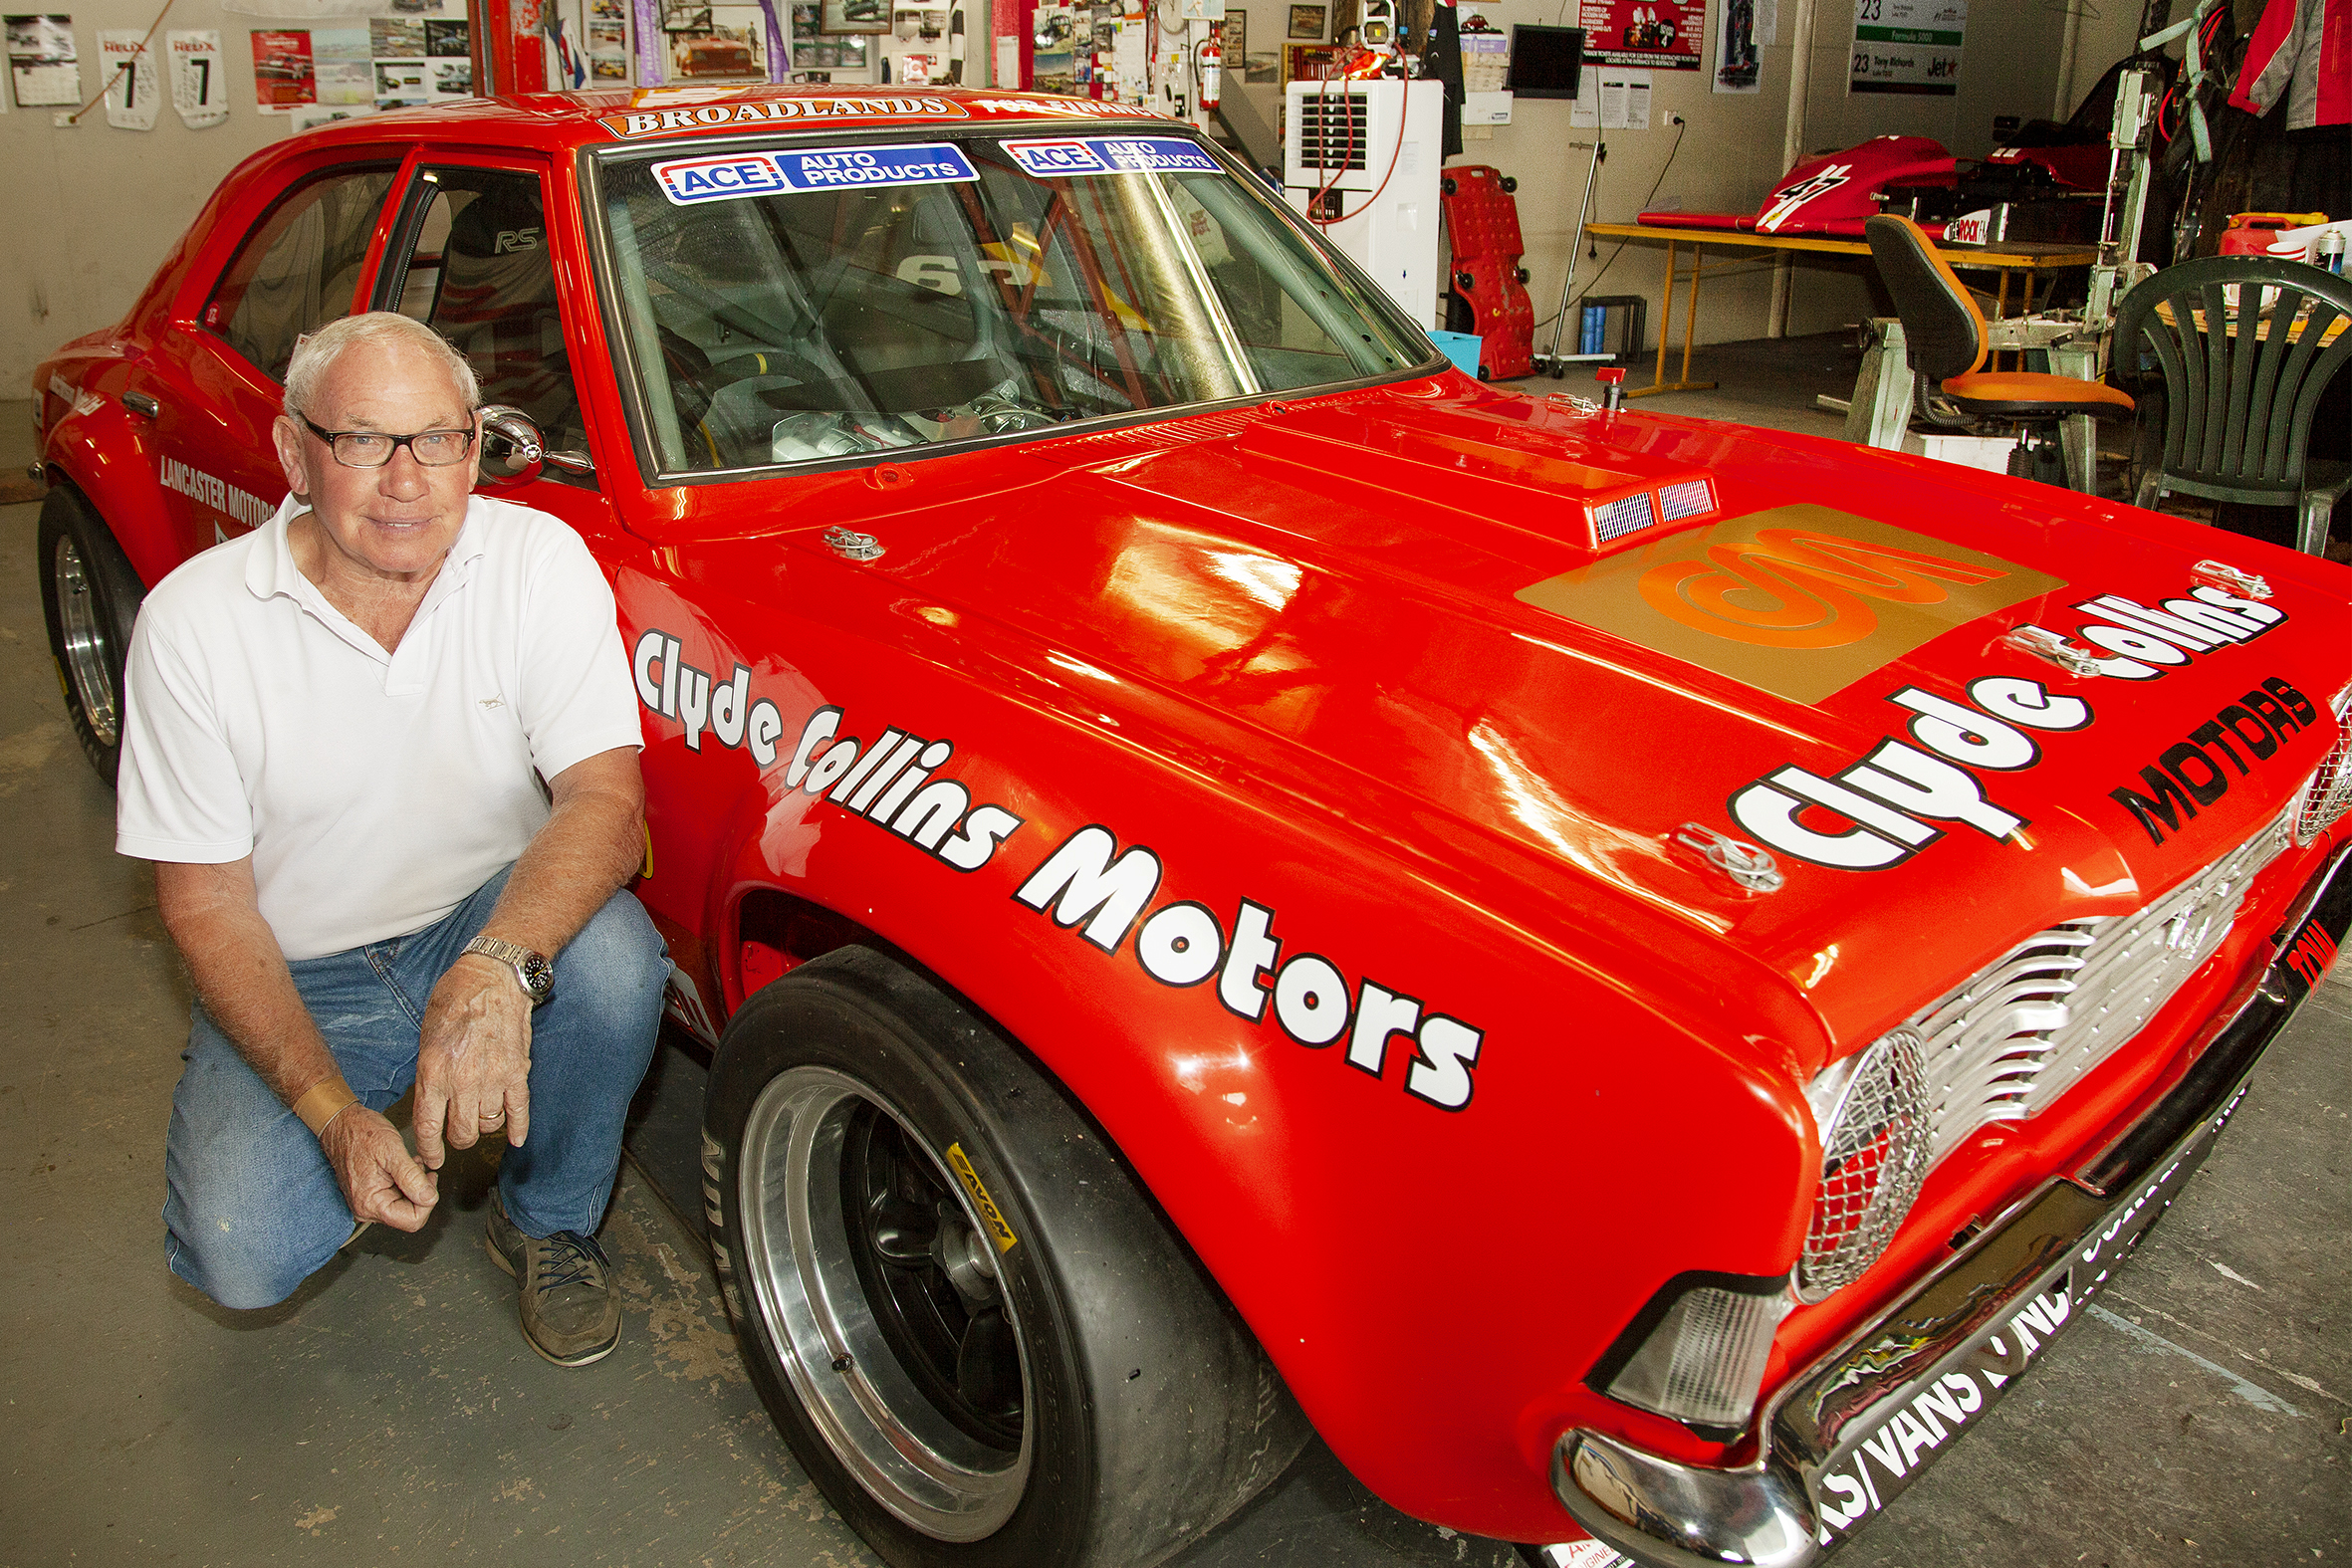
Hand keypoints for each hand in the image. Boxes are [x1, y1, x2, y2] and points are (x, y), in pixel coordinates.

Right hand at [318, 1104, 439, 1230]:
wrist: (340, 1123)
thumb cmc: (360, 1133)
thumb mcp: (392, 1151)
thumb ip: (411, 1177)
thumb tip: (429, 1198)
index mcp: (370, 1203)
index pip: (412, 1221)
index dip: (427, 1201)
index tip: (429, 1179)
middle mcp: (366, 1209)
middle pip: (409, 1215)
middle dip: (420, 1190)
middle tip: (419, 1167)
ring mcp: (367, 1202)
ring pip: (405, 1205)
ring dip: (414, 1184)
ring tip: (410, 1163)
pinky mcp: (370, 1194)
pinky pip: (396, 1196)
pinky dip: (406, 1181)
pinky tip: (405, 1166)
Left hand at [414, 953, 534, 1168]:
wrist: (493, 977)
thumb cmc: (454, 1000)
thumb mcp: (426, 1037)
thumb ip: (429, 1074)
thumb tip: (433, 1103)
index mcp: (433, 1072)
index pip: (429, 1127)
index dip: (429, 1150)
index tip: (431, 1158)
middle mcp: (462, 1081)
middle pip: (461, 1134)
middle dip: (458, 1140)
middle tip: (457, 1135)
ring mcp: (493, 1078)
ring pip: (488, 1125)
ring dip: (483, 1127)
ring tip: (480, 1117)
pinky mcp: (518, 1072)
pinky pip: (519, 1111)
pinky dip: (518, 1129)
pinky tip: (516, 1139)